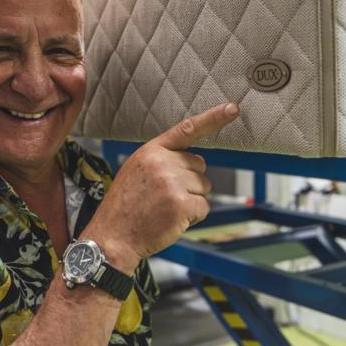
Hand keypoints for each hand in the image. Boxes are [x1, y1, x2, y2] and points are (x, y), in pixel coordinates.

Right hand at [84, 103, 239, 271]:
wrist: (112, 237)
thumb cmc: (126, 207)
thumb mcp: (136, 171)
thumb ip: (163, 160)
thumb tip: (196, 162)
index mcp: (152, 151)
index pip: (187, 129)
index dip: (213, 118)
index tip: (232, 108)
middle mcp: (163, 162)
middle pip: (200, 166)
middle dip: (190, 182)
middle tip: (165, 197)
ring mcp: (173, 183)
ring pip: (204, 187)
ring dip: (191, 200)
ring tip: (164, 208)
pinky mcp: (181, 204)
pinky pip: (203, 207)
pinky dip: (192, 217)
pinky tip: (171, 220)